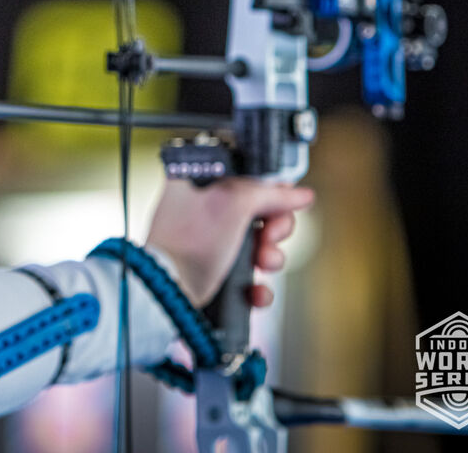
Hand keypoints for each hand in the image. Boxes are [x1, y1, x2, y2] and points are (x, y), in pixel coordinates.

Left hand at [145, 178, 312, 307]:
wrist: (168, 290)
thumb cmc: (192, 240)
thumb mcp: (235, 203)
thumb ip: (269, 193)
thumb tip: (299, 193)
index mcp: (200, 180)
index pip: (249, 175)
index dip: (272, 191)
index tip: (281, 205)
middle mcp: (201, 207)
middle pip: (258, 211)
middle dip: (274, 229)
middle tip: (269, 238)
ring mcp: (205, 240)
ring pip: (255, 245)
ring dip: (269, 257)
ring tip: (263, 264)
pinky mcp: (209, 270)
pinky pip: (244, 273)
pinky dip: (255, 284)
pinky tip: (254, 291)